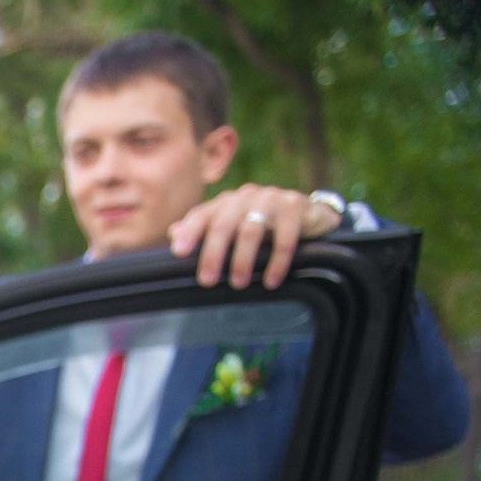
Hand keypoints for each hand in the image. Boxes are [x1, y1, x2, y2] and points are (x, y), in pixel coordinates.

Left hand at [168, 184, 343, 289]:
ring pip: (251, 229)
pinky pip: (285, 236)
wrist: (308, 213)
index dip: (189, 232)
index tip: (178, 253)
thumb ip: (205, 230)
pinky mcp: (294, 205)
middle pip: (223, 224)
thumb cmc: (263, 224)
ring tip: (238, 284)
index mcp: (226, 203)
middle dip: (212, 253)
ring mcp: (270, 198)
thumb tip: (173, 234)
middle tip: (207, 280)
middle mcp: (245, 197)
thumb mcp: (233, 226)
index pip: (202, 215)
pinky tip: (271, 280)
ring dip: (243, 260)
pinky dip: (277, 261)